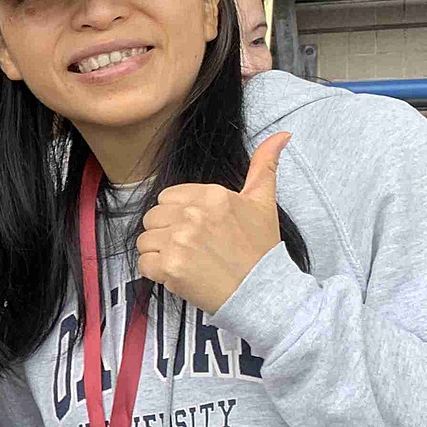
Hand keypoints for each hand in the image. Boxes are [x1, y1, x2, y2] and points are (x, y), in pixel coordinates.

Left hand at [137, 133, 289, 312]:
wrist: (263, 292)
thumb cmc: (260, 249)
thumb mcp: (263, 202)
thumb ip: (265, 166)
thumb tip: (283, 134)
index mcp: (212, 195)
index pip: (167, 198)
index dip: (177, 216)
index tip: (197, 230)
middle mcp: (193, 215)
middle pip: (153, 218)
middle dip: (166, 234)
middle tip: (192, 249)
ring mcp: (179, 241)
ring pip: (145, 241)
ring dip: (160, 254)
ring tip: (187, 262)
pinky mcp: (170, 267)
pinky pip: (143, 264)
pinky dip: (156, 273)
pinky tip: (180, 275)